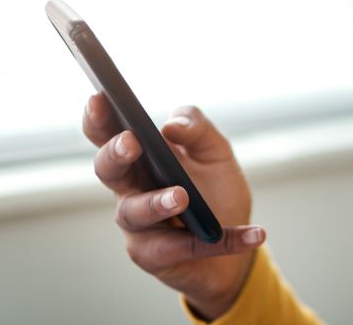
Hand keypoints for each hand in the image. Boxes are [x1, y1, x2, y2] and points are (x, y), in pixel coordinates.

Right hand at [82, 93, 264, 319]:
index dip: (98, 117)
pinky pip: (183, 248)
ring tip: (182, 196)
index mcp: (141, 158)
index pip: (108, 134)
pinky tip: (254, 233)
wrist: (236, 240)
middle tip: (132, 143)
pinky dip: (223, 240)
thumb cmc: (215, 190)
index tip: (99, 96)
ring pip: (135, 213)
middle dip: (115, 154)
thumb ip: (197, 129)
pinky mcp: (158, 256)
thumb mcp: (215, 152)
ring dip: (157, 202)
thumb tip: (171, 125)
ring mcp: (139, 226)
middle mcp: (131, 190)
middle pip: (108, 170)